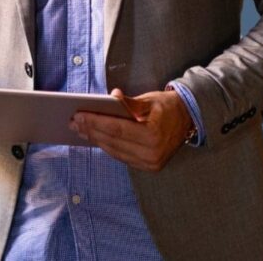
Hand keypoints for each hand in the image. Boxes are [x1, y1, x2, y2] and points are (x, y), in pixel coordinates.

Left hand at [69, 88, 192, 171]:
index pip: (117, 129)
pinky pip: (122, 156)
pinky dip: (107, 146)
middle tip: (73, 122)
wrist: (189, 120)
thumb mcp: (149, 99)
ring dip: (95, 140)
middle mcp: (152, 153)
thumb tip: (112, 95)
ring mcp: (151, 163)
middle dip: (90, 131)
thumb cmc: (166, 107)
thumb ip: (129, 101)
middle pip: (113, 141)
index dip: (95, 122)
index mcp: (153, 135)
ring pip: (115, 151)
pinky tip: (94, 137)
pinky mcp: (149, 167)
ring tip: (79, 129)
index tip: (78, 115)